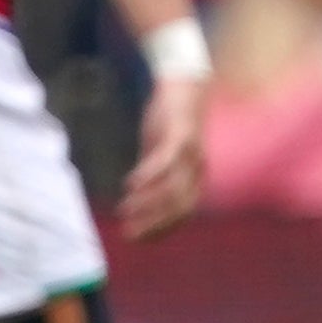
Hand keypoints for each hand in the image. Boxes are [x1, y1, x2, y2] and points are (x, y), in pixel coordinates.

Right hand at [118, 72, 206, 240]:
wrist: (182, 84)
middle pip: (180, 207)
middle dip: (154, 224)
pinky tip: (130, 184)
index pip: (182, 214)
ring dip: (148, 203)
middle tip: (129, 234)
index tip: (137, 238)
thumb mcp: (159, 154)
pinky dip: (148, 176)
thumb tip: (135, 199)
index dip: (160, 230)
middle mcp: (197, 170)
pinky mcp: (180, 136)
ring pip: (172, 188)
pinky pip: (165, 162)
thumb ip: (153, 177)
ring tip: (124, 210)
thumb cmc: (168, 123)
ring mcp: (190, 154)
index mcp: (194, 177)